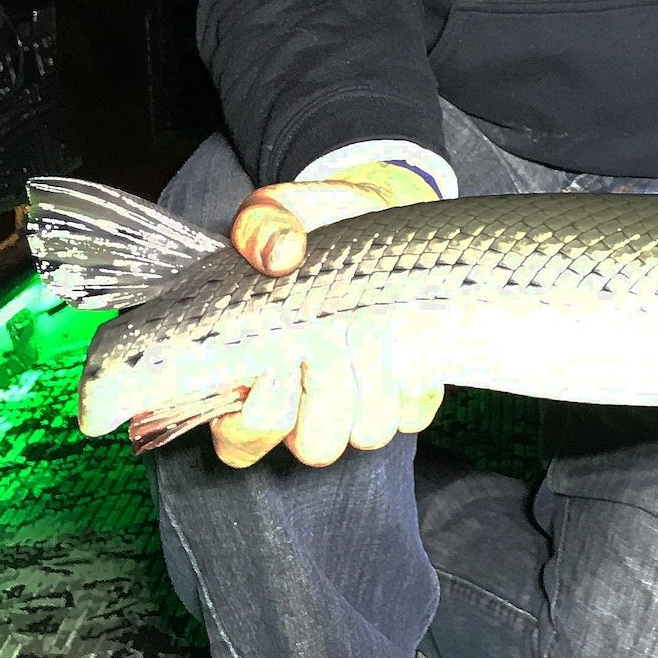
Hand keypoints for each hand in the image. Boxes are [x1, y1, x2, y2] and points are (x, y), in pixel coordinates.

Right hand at [212, 162, 444, 467]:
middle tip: (335, 333)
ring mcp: (359, 402)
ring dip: (373, 384)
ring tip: (367, 326)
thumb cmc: (314, 226)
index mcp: (250, 381)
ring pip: (367, 433)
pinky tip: (406, 337)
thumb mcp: (279, 212)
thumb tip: (279, 254)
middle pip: (314, 445)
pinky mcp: (410, 391)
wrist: (377, 214)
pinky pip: (416, 411)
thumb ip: (263, 226)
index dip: (258, 416)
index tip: (275, 360)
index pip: (241, 443)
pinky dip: (416, 379)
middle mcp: (304, 406)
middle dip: (327, 393)